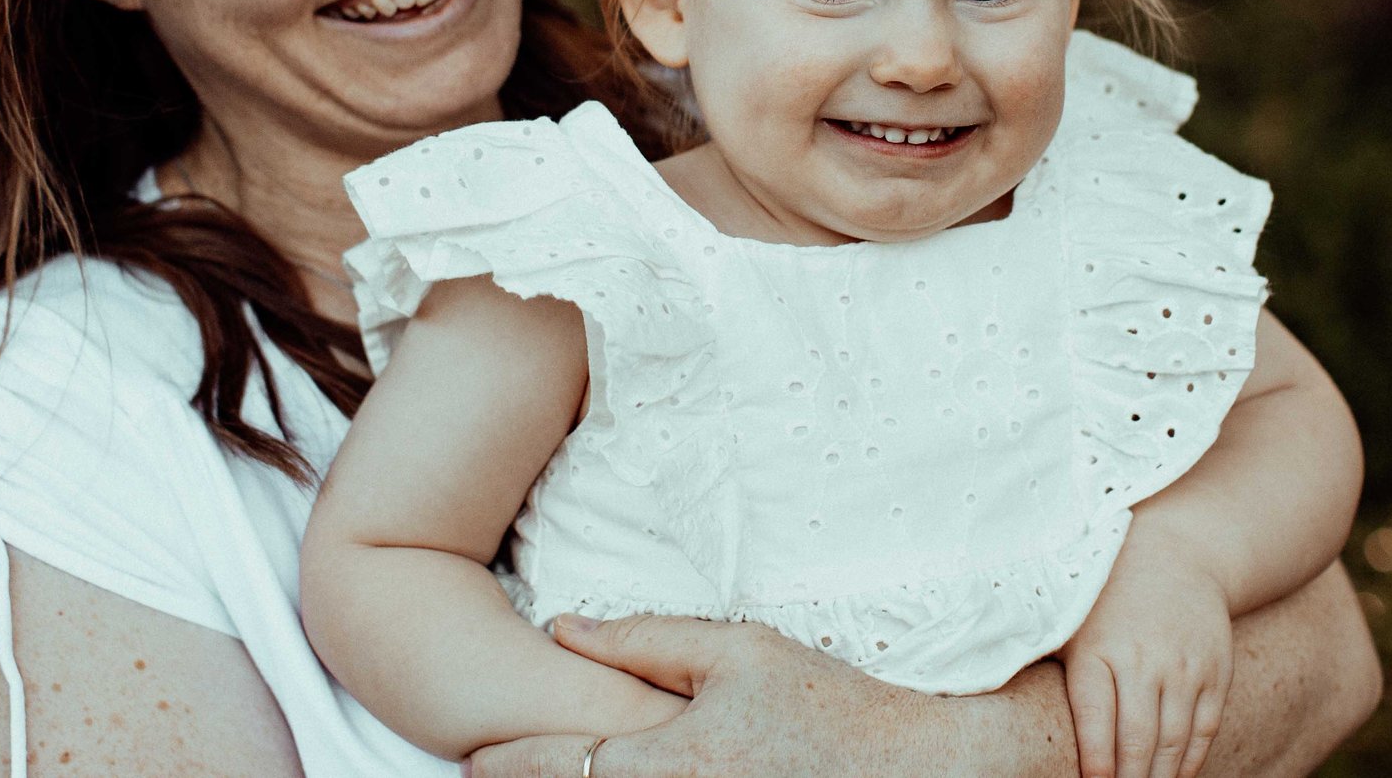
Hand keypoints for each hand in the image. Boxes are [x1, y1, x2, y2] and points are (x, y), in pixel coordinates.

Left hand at [464, 614, 972, 777]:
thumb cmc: (829, 704)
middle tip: (483, 769)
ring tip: (548, 776)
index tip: (473, 751)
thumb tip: (563, 627)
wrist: (917, 769)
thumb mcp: (738, 651)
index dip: (501, 760)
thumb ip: (644, 639)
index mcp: (662, 764)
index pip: (551, 769)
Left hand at [1061, 556, 1233, 777]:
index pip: (1095, 718)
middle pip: (1137, 739)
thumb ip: (1044, 661)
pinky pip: (1205, 729)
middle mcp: (1143, 658)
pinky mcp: (1215, 671)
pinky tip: (1175, 776)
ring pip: (1173, 741)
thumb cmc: (1108, 599)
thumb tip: (987, 691)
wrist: (1178, 556)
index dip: (1094, 761)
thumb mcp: (1070, 620)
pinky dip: (1191, 761)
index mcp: (1097, 648)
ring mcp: (1183, 667)